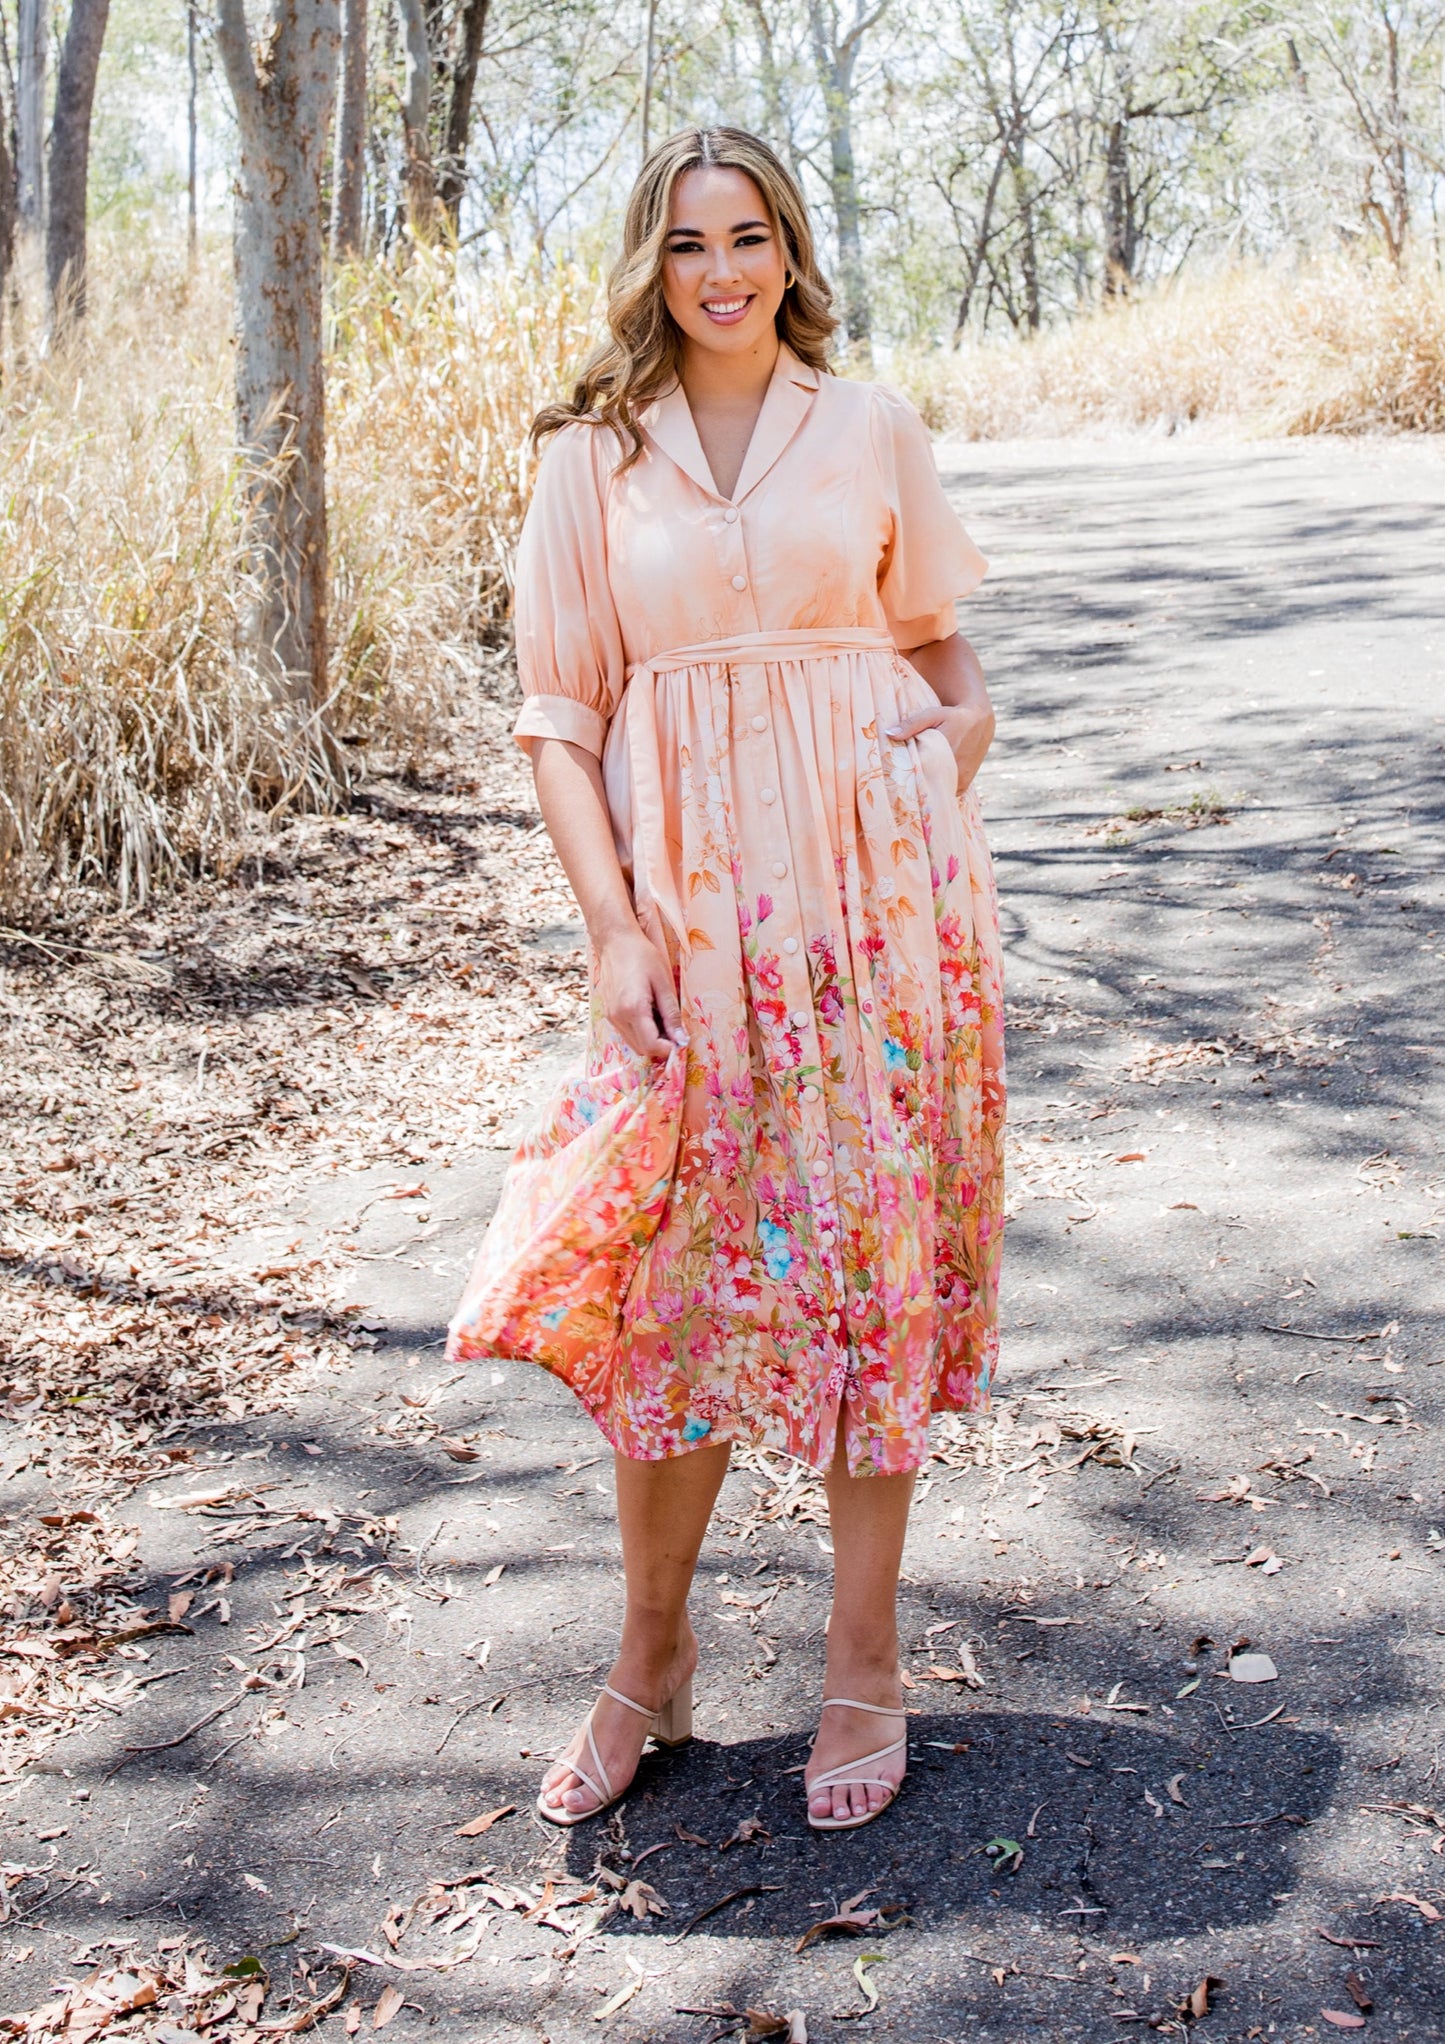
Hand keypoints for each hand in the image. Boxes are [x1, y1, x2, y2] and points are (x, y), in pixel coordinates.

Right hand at [596, 924, 687, 1057]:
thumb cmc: (642, 956)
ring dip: (651, 1041)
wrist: (615, 941)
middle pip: (642, 1050)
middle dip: (661, 1047)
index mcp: (633, 1009)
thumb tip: (681, 1039)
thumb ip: (671, 1014)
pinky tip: (651, 1016)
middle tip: (676, 1032)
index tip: (682, 1042)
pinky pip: (627, 1034)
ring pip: (634, 1044)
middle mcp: (618, 1017)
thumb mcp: (663, 983)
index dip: (669, 1049)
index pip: (651, 1046)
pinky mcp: (609, 1013)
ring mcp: (611, 1017)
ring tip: (664, 1021)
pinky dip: (641, 1033)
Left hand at [885, 694, 995, 794]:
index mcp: (945, 755)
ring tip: (916, 781)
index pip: (919, 776)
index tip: (895, 779)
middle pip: (928, 787)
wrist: (980, 721)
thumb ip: (911, 725)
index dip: (906, 779)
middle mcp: (955, 771)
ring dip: (928, 788)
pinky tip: (930, 783)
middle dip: (915, 785)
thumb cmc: (953, 717)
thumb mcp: (932, 715)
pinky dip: (939, 789)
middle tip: (901, 782)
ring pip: (938, 792)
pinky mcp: (964, 785)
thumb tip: (888, 733)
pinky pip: (947, 793)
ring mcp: (961, 780)